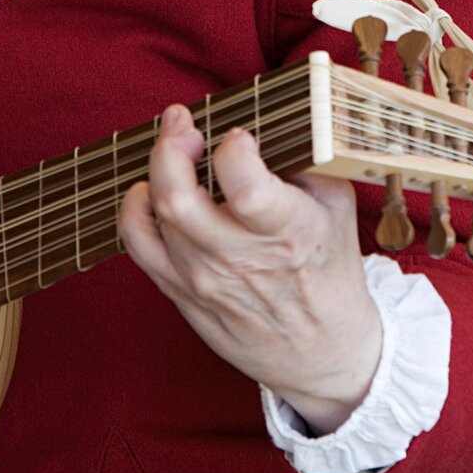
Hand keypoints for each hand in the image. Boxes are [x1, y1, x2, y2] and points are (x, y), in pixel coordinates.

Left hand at [120, 105, 382, 433]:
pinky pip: (137, 244)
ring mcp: (203, 279)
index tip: (238, 136)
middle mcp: (239, 259)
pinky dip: (134, 208)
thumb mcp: (338, 208)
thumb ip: (306, 161)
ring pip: (156, 214)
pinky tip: (147, 189)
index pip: (243, 185)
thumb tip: (270, 120)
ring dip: (159, 167)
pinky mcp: (181, 292)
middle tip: (182, 121)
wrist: (321, 352)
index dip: (233, 148)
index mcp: (288, 233)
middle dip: (172, 145)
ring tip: (176, 146)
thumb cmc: (330, 271)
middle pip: (178, 197)